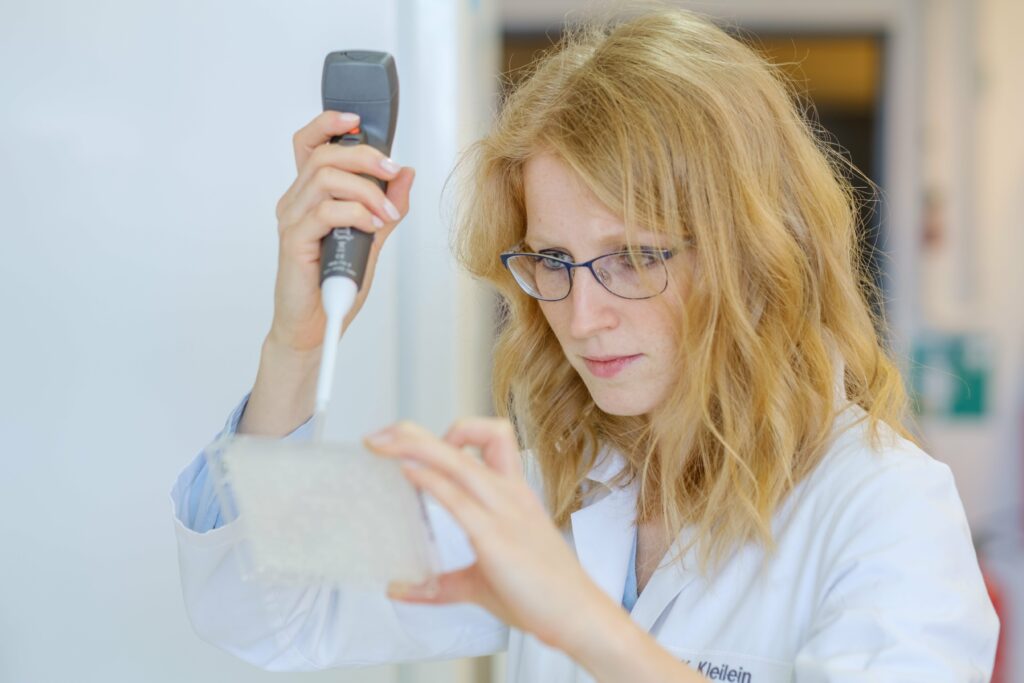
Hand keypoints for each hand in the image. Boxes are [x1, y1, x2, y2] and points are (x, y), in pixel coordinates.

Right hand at [270, 110, 415, 352]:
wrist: (316, 326)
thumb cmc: (336, 284)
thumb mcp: (371, 239)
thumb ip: (385, 206)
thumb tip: (405, 174)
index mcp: (310, 195)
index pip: (310, 144)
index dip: (329, 123)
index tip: (358, 119)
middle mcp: (296, 201)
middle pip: (325, 154)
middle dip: (365, 156)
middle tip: (392, 173)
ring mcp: (292, 220)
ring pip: (326, 178)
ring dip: (366, 191)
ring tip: (387, 214)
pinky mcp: (294, 241)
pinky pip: (325, 211)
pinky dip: (356, 213)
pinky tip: (371, 228)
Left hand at [364, 418, 609, 650]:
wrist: (579, 617)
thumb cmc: (540, 597)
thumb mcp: (482, 581)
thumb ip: (440, 584)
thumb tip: (399, 589)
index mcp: (513, 494)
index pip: (490, 438)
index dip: (455, 431)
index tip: (417, 446)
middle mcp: (510, 494)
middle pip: (470, 437)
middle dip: (417, 432)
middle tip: (380, 436)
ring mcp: (504, 512)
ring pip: (459, 460)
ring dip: (416, 446)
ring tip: (381, 444)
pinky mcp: (495, 537)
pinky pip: (458, 498)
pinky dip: (430, 479)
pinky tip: (407, 474)